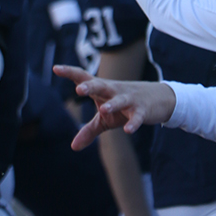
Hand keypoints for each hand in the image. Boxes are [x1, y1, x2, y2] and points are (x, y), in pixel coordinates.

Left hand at [52, 64, 176, 148]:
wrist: (160, 98)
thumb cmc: (126, 106)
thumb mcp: (106, 119)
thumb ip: (89, 130)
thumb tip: (73, 147)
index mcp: (103, 89)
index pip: (84, 78)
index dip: (70, 73)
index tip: (56, 68)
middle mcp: (115, 91)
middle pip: (101, 85)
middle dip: (90, 86)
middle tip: (79, 89)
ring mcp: (130, 99)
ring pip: (120, 100)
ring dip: (112, 104)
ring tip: (103, 110)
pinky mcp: (143, 110)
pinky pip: (137, 116)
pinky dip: (134, 122)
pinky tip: (129, 130)